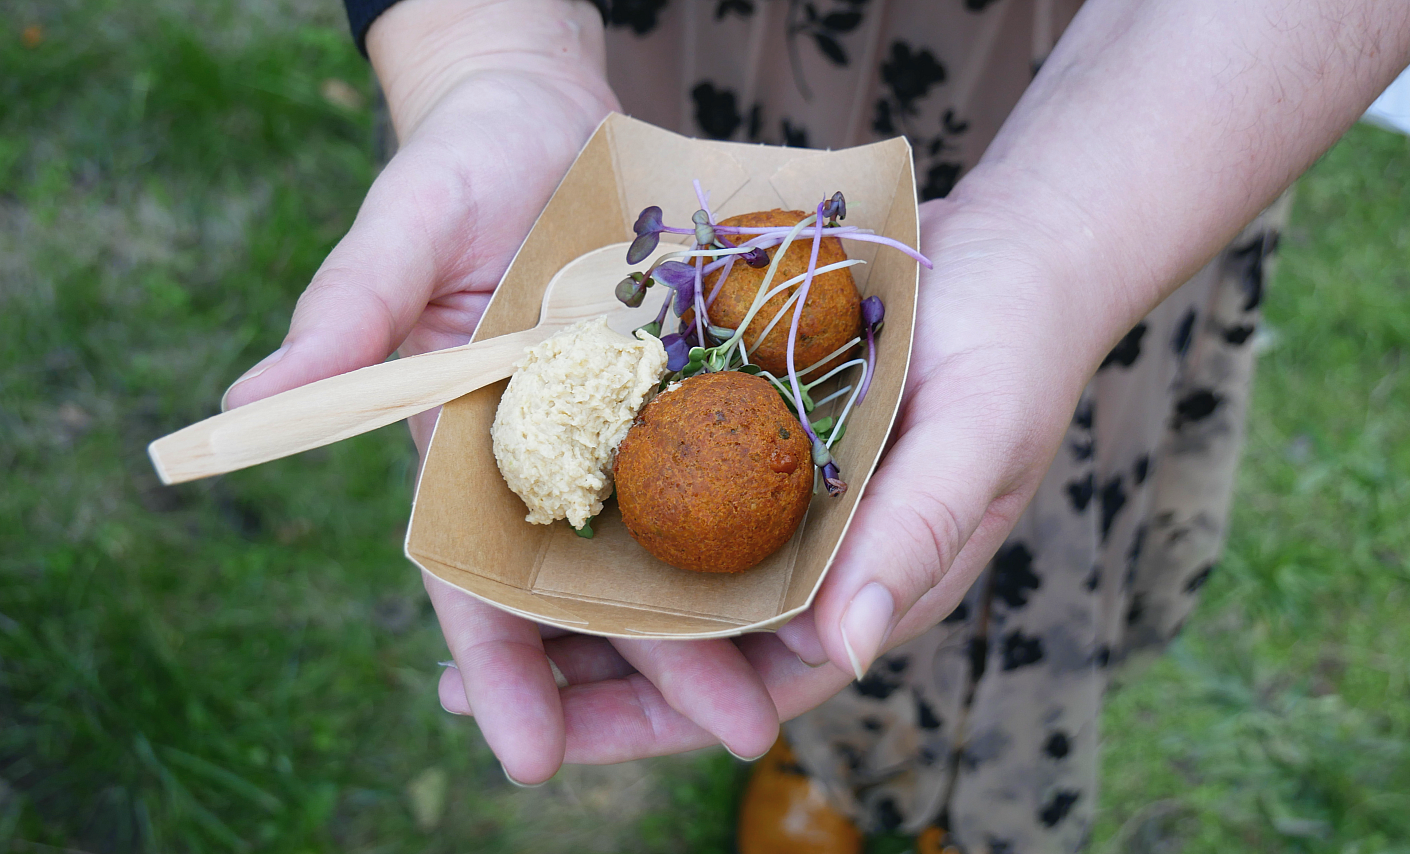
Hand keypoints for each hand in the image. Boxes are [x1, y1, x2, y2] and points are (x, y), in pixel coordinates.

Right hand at [221, 0, 788, 783]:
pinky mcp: (693, 386)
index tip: (530, 757)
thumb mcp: (402, 232)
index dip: (502, 670)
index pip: (477, 580)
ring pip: (683, 540)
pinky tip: (829, 564)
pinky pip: (738, 457)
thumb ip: (346, 315)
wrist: (546, 115)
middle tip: (735, 728)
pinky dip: (773, 515)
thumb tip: (239, 405)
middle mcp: (557, 458)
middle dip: (663, 666)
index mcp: (470, 450)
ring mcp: (633, 427)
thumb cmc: (457, 168)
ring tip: (803, 674)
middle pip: (607, 583)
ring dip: (737, 612)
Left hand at [434, 189, 1125, 764]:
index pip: (748, 683)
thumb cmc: (1014, 346)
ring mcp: (772, 487)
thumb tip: (842, 652)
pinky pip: (664, 465)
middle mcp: (804, 549)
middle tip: (464, 683)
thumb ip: (912, 538)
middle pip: (681, 632)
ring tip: (467, 592)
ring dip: (573, 579)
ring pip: (659, 556)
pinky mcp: (747, 420)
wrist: (1010, 242)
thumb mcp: (973, 439)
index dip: (654, 718)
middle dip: (582, 665)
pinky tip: (528, 481)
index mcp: (861, 584)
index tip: (556, 737)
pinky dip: (603, 480)